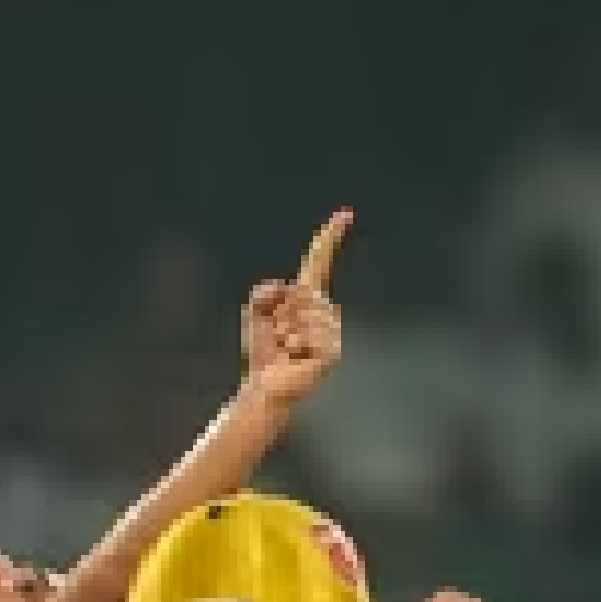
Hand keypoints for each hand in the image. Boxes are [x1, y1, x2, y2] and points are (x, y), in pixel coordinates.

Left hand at [240, 209, 349, 404]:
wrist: (265, 388)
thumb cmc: (263, 352)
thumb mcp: (255, 314)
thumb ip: (263, 294)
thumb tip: (283, 287)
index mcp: (308, 298)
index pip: (319, 261)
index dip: (330, 237)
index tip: (345, 213)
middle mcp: (325, 311)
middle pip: (299, 292)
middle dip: (276, 313)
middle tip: (275, 336)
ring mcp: (332, 331)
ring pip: (301, 314)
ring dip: (281, 331)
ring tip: (284, 348)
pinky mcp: (332, 351)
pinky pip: (305, 334)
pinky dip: (290, 345)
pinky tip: (293, 357)